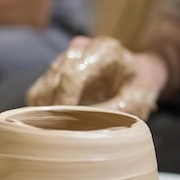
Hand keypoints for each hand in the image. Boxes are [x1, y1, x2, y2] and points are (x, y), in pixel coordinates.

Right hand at [26, 36, 167, 119]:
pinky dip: (44, 107)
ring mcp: (66, 55)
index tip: (65, 124)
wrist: (139, 72)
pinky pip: (40, 88)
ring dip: (47, 109)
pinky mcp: (58, 66)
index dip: (64, 102)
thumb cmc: (139, 87)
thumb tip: (80, 128)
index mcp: (104, 51)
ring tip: (62, 127)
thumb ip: (109, 113)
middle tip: (63, 131)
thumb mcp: (134, 102)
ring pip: (43, 84)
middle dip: (55, 108)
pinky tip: (57, 120)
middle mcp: (81, 48)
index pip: (72, 75)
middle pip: (54, 79)